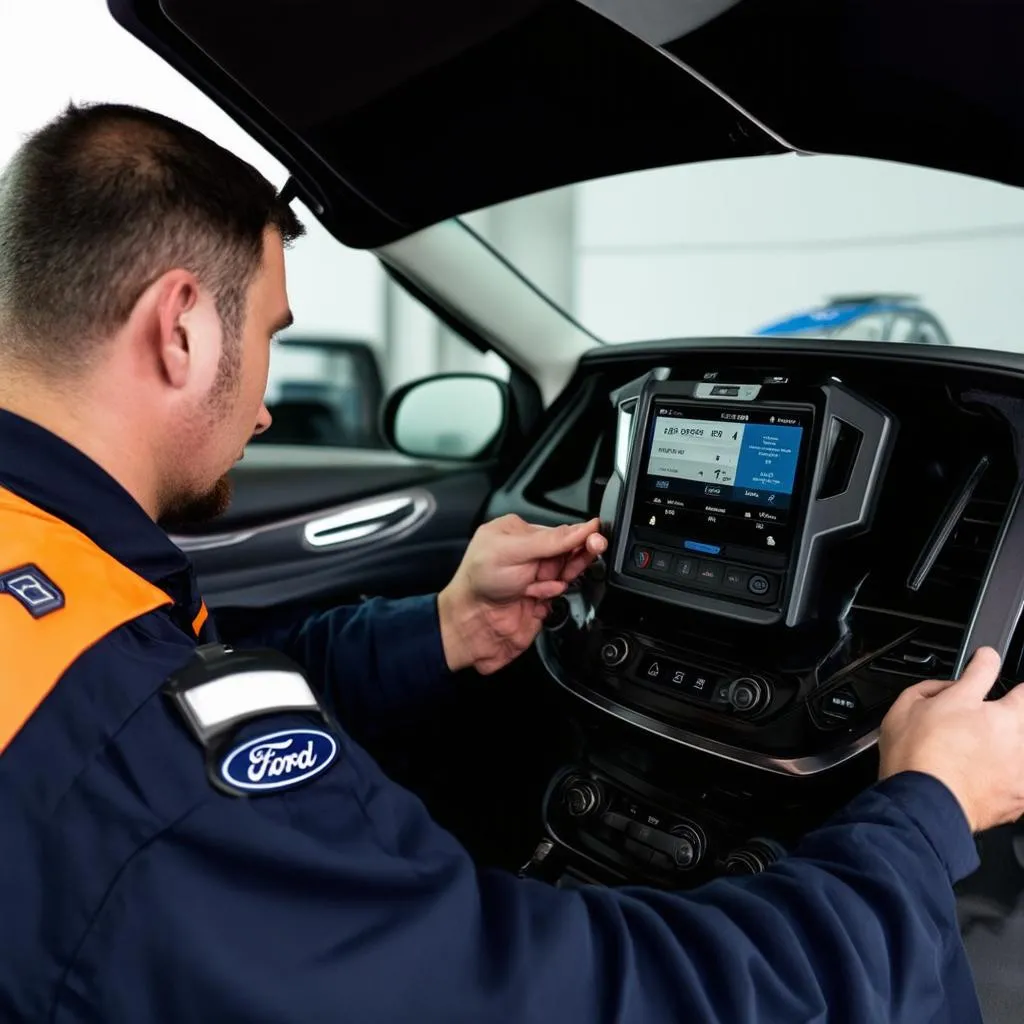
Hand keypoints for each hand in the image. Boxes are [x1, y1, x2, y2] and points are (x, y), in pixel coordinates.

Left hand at [437, 515, 606, 674]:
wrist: (472, 626)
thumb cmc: (478, 584)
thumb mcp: (514, 552)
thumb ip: (552, 541)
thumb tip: (584, 528)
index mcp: (516, 532)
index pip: (559, 529)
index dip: (579, 534)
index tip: (595, 538)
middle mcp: (527, 553)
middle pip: (568, 550)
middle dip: (574, 556)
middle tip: (582, 556)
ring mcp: (534, 577)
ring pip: (567, 572)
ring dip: (559, 577)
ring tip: (541, 582)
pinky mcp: (540, 599)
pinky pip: (560, 594)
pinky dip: (551, 594)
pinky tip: (534, 595)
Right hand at [878, 646, 1023, 832]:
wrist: (924, 805)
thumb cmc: (915, 758)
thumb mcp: (905, 707)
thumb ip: (932, 689)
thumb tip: (947, 687)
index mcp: (981, 705)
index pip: (990, 666)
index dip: (986, 662)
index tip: (985, 663)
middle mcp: (1011, 731)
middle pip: (1022, 706)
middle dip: (1008, 708)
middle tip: (985, 719)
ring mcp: (1021, 764)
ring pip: (1020, 744)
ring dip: (1008, 743)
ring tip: (978, 753)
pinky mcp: (1021, 794)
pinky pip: (1019, 776)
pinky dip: (1008, 774)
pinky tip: (986, 777)